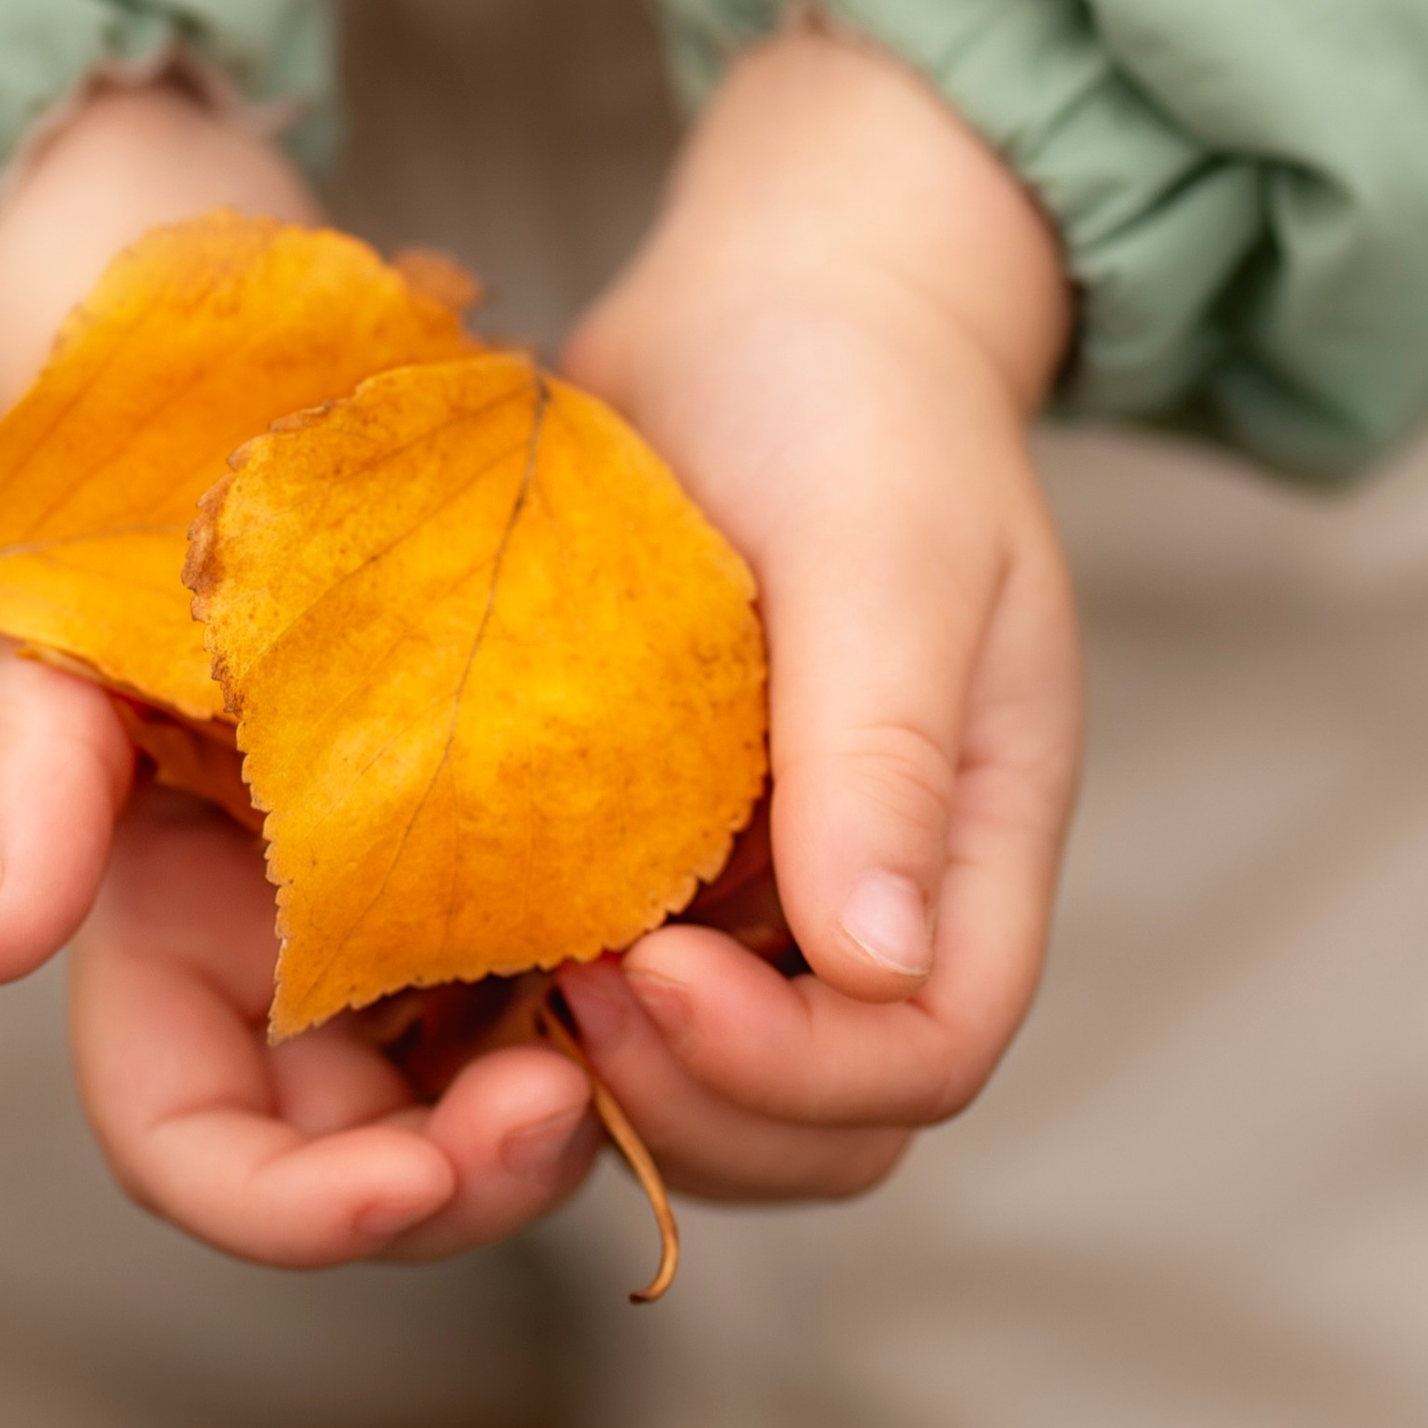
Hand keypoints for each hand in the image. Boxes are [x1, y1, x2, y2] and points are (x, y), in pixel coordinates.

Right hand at [0, 80, 601, 1261]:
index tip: (411, 1177)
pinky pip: (568, 982)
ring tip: (634, 1026)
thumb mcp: (65, 618)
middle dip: (461, 1180)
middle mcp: (280, 960)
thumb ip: (28, 776)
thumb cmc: (142, 488)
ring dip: (557, 1116)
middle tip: (567, 1102)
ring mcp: (399, 918)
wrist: (261, 366)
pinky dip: (621, 1007)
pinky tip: (680, 951)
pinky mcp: (506, 855)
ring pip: (480, 1100)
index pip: (200, 1146)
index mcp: (160, 933)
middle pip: (363, 1162)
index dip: (297, 1209)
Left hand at [554, 20, 1081, 1203]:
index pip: (925, 1053)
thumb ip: (884, 748)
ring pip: (698, 1082)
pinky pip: (599, 984)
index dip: (794, 1065)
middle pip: (820, 1124)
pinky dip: (535, 992)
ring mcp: (757, 883)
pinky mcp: (644, 847)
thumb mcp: (888, 549)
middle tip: (560, 991)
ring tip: (505, 965)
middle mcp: (875, 894)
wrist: (765, 303)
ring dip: (605, 1074)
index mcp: (975, 842)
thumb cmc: (855, 397)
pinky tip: (452, 918)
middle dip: (692, 1099)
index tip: (655, 968)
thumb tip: (876, 964)